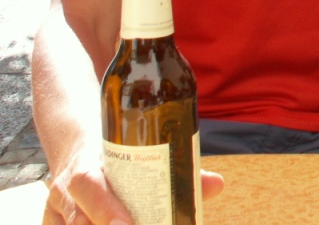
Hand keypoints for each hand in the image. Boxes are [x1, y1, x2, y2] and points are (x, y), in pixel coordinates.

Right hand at [44, 149, 224, 224]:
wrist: (77, 148)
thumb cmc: (116, 152)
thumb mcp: (138, 151)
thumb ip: (177, 170)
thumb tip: (216, 185)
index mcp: (85, 167)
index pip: (88, 186)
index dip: (106, 210)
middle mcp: (64, 192)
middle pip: (80, 221)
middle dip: (108, 224)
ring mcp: (55, 214)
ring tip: (135, 224)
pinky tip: (122, 224)